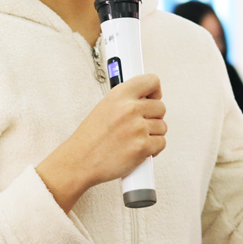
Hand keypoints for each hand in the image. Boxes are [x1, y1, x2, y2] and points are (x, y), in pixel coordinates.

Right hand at [37, 74, 166, 211]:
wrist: (80, 161)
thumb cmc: (90, 139)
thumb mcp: (104, 107)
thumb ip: (126, 100)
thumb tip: (146, 99)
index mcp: (119, 95)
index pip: (152, 81)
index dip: (155, 91)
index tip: (153, 98)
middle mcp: (130, 108)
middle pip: (161, 107)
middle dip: (153, 118)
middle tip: (140, 126)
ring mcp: (137, 128)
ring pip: (163, 127)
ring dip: (153, 135)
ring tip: (135, 139)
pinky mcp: (143, 147)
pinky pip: (161, 143)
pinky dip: (153, 149)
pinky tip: (138, 150)